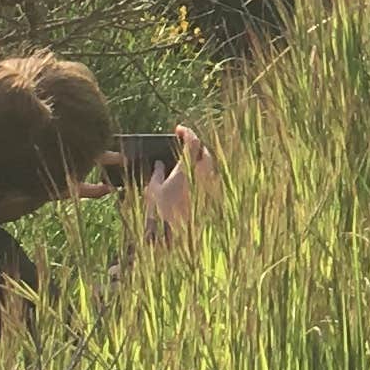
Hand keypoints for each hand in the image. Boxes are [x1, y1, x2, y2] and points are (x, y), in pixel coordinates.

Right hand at [139, 125, 208, 242]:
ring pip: (210, 166)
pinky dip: (203, 176)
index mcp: (188, 168)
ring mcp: (211, 186)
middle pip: (204, 152)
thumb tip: (159, 164)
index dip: (187, 132)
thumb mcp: (154, 192)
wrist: (182, 240)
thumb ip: (157, 174)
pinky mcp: (215, 198)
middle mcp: (204, 174)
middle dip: (195, 147)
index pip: (192, 141)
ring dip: (200, 162)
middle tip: (183, 148)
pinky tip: (193, 184)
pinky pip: (211, 180)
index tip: (178, 129)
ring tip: (187, 166)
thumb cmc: (165, 215)